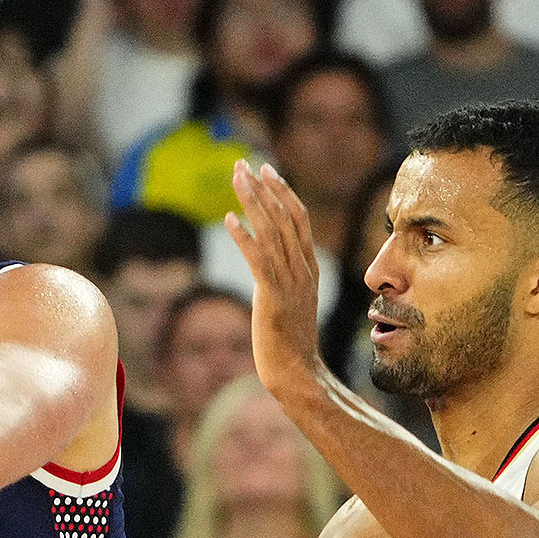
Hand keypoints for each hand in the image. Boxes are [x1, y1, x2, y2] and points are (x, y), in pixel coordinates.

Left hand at [227, 159, 323, 398]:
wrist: (298, 373)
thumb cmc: (290, 344)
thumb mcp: (293, 304)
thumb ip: (287, 281)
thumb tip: (271, 268)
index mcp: (309, 269)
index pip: (299, 220)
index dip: (283, 193)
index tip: (266, 171)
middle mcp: (302, 270)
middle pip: (284, 218)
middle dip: (263, 189)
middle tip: (244, 165)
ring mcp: (290, 283)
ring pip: (272, 232)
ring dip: (252, 203)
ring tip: (235, 180)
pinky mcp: (273, 298)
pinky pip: (258, 260)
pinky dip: (244, 237)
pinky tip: (229, 220)